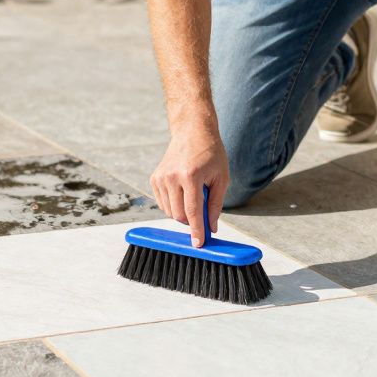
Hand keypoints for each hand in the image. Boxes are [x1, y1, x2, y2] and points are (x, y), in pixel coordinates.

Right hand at [150, 122, 229, 246]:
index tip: (198, 244)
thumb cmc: (211, 154)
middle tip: (203, 213)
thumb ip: (215, 205)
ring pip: (170, 212)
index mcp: (190, 176)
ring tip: (194, 195)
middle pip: (179, 215)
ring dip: (183, 212)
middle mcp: (172, 177)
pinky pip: (163, 204)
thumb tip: (211, 228)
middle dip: (191, 221)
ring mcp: (160, 178)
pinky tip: (183, 193)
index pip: (192, 212)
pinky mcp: (154, 179)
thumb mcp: (221, 178)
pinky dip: (174, 206)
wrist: (192, 132)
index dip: (196, 230)